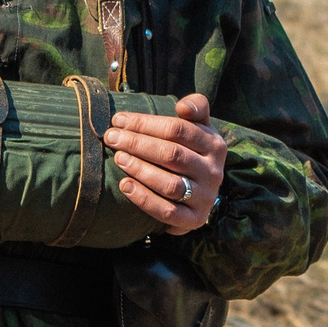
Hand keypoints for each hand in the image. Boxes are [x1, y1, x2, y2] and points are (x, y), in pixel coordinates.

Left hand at [103, 93, 226, 235]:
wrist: (202, 194)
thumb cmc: (192, 152)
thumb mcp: (200, 128)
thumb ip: (196, 108)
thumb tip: (183, 106)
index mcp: (215, 145)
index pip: (178, 129)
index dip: (146, 123)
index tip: (119, 120)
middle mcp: (214, 172)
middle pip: (172, 154)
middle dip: (138, 144)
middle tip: (112, 138)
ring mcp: (205, 197)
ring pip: (170, 184)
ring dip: (140, 170)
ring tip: (118, 158)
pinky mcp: (194, 220)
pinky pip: (166, 211)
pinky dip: (143, 198)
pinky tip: (124, 185)